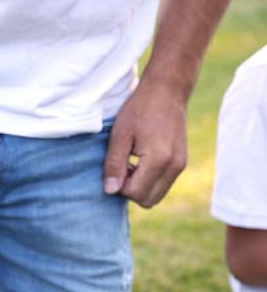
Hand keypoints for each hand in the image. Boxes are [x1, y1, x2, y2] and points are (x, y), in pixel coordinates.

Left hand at [103, 79, 187, 207]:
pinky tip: (141, 162)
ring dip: (140, 187)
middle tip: (123, 167)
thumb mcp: (120, 135)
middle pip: (148, 201)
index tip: (117, 165)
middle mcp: (175, 167)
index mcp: (160, 160)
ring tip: (132, 163)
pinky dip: (149, 181)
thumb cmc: (140, 109)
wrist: (167, 89)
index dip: (120, 185)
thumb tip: (110, 191)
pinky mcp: (181, 163)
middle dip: (131, 191)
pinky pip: (162, 185)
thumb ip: (114, 165)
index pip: (135, 193)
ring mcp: (181, 166)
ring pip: (155, 196)